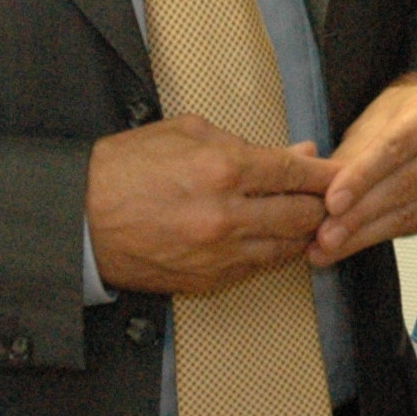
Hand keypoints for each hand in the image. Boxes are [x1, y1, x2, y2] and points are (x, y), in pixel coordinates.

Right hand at [84, 116, 334, 293]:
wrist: (76, 220)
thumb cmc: (125, 168)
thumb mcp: (185, 133)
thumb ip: (246, 143)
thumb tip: (298, 153)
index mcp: (222, 169)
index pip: (296, 174)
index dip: (326, 174)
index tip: (340, 173)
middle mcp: (226, 217)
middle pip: (303, 216)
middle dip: (321, 206)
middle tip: (327, 198)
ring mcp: (218, 255)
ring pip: (287, 249)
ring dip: (301, 234)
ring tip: (302, 219)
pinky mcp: (208, 282)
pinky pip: (259, 270)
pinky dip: (272, 254)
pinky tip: (269, 239)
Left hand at [313, 71, 416, 265]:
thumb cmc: (411, 113)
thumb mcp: (380, 116)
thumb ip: (354, 151)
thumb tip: (321, 192)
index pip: (396, 148)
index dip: (362, 178)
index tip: (332, 204)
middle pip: (405, 186)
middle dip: (359, 215)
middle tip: (324, 237)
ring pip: (414, 213)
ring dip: (368, 234)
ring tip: (333, 247)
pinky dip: (388, 236)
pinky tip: (361, 242)